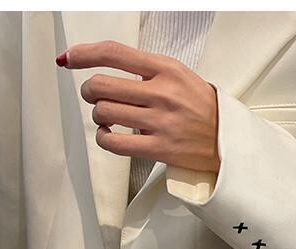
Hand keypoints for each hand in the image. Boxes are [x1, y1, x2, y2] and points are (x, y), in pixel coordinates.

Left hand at [58, 41, 219, 174]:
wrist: (227, 138)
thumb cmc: (198, 105)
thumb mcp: (176, 74)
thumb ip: (144, 70)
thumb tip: (105, 67)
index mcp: (164, 68)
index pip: (114, 53)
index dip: (84, 54)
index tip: (68, 58)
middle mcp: (161, 92)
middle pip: (101, 85)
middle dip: (89, 90)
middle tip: (93, 95)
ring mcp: (159, 122)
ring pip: (105, 113)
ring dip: (97, 115)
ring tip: (106, 116)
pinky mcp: (159, 149)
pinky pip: (115, 143)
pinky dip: (103, 137)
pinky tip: (108, 134)